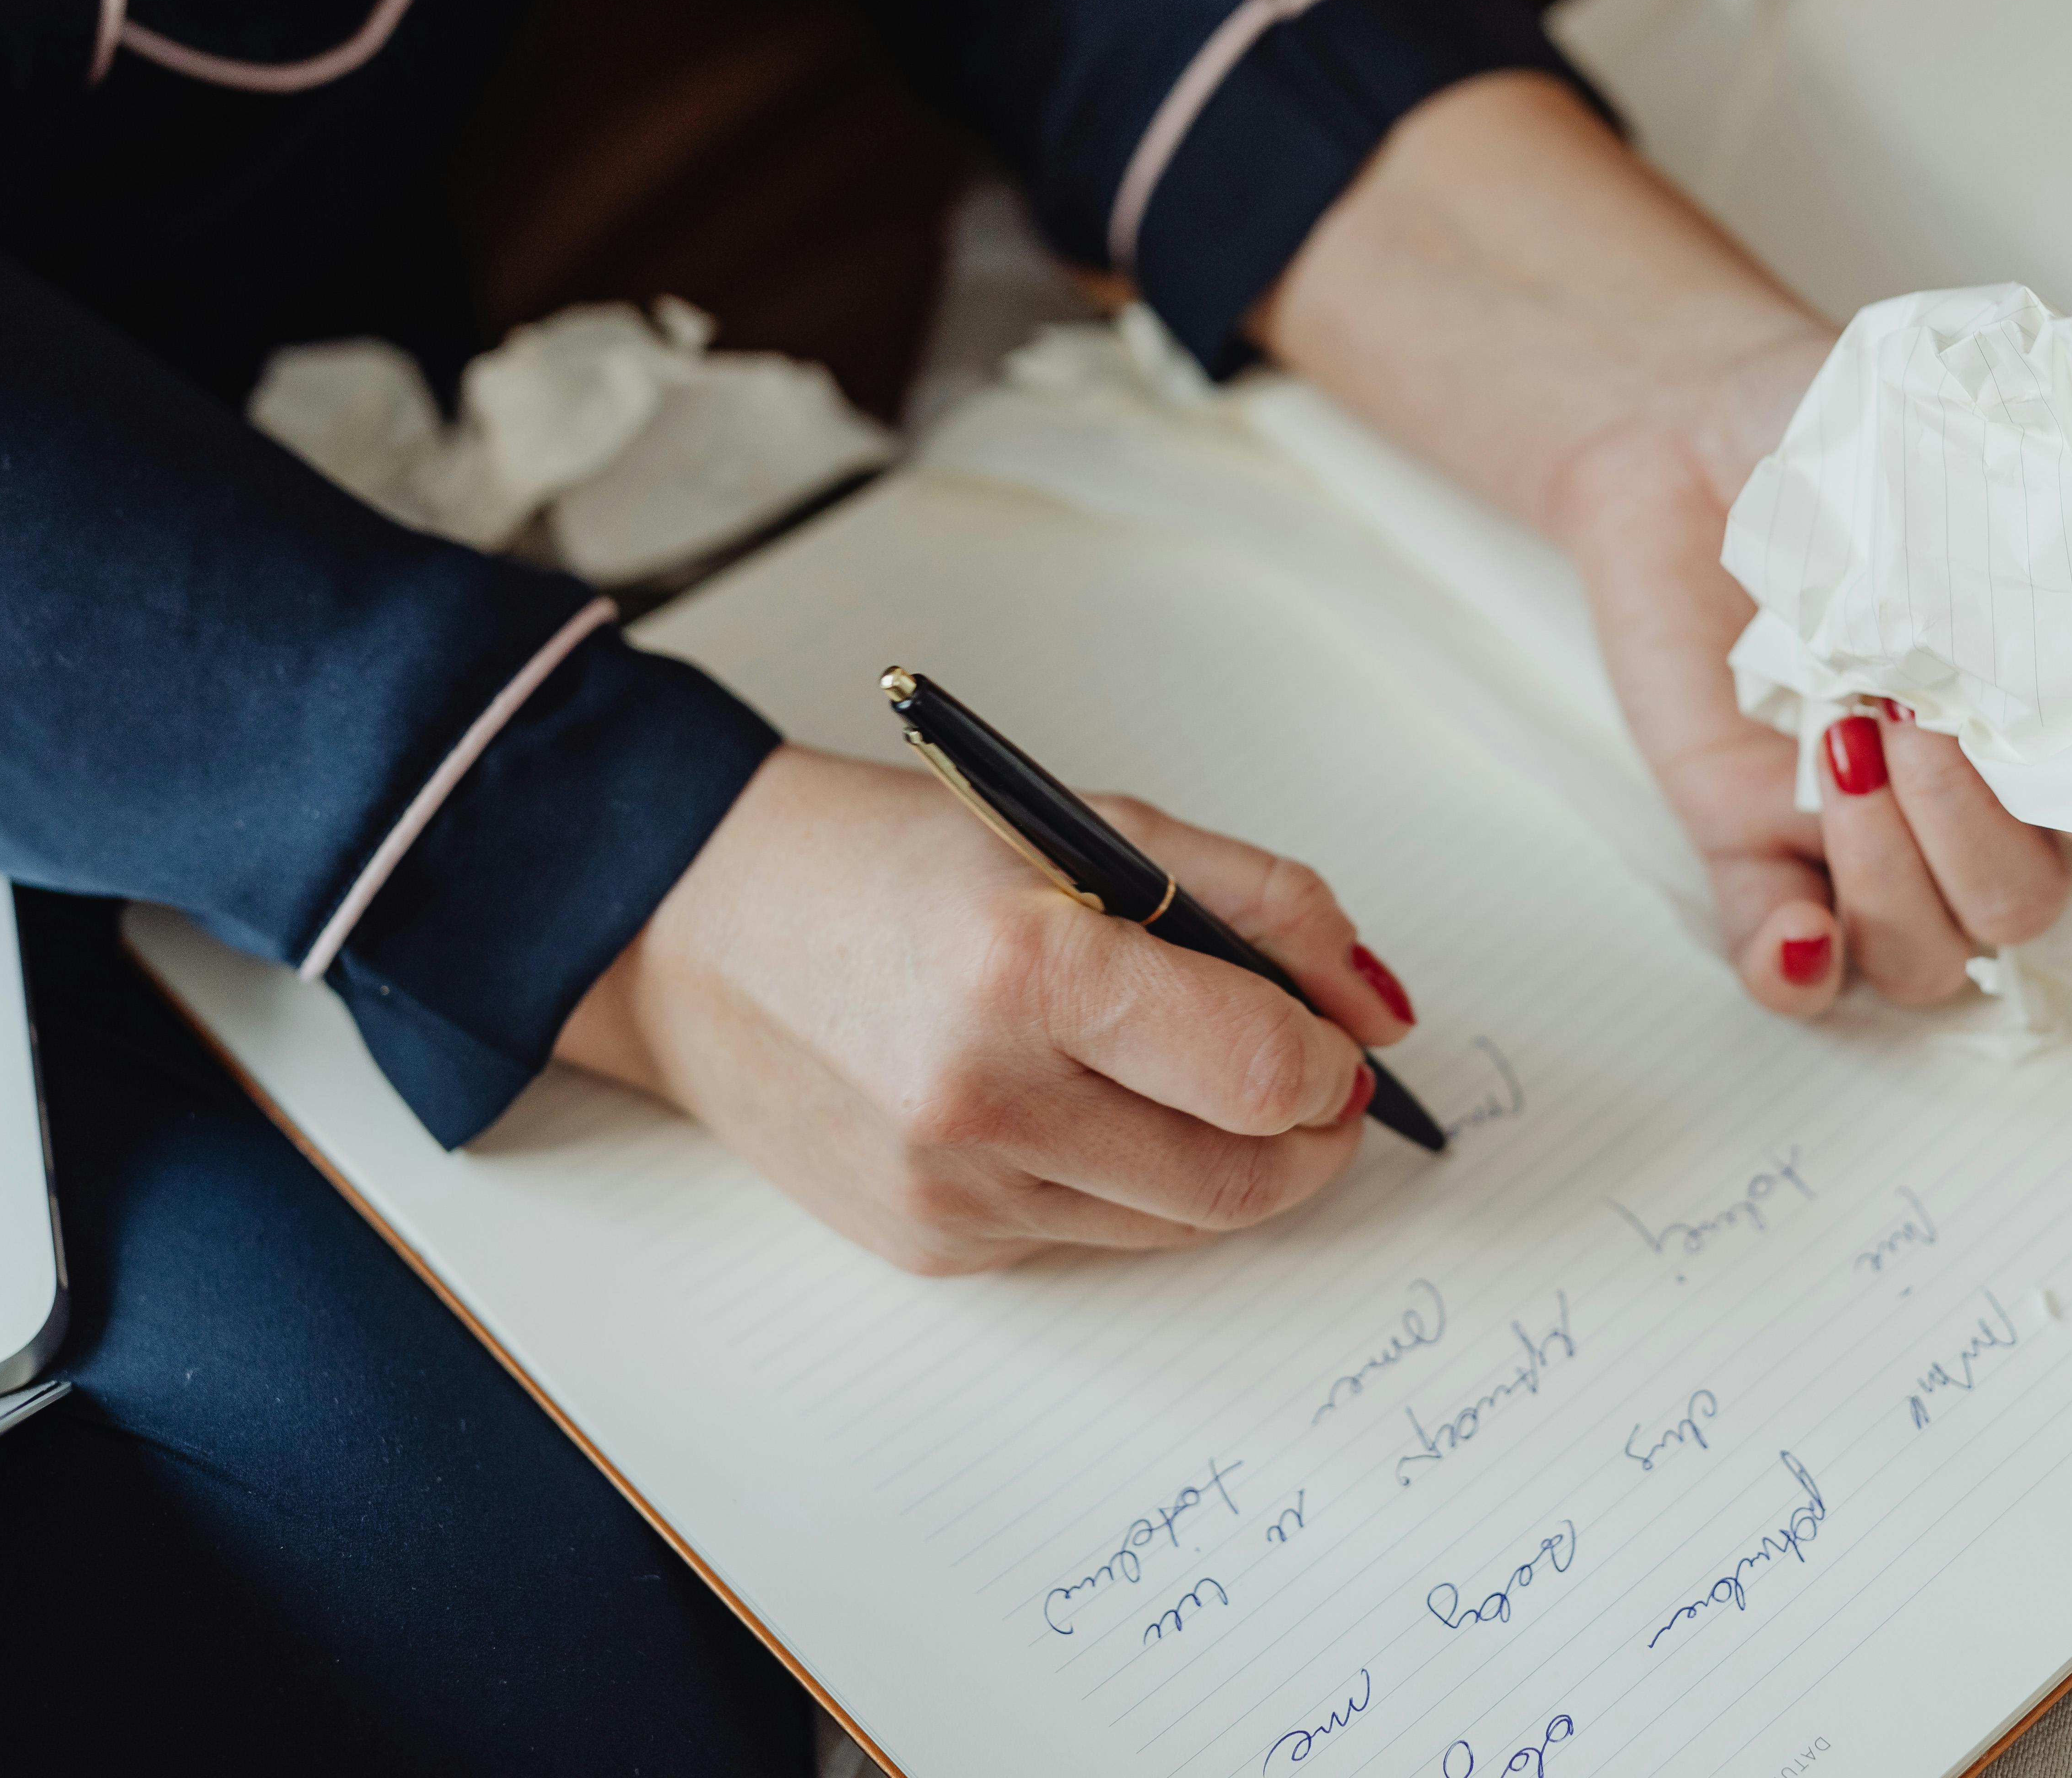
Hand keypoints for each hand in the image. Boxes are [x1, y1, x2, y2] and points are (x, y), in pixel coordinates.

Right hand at [556, 746, 1414, 1273]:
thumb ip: (1262, 905)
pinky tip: (1066, 1103)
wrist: (692, 927)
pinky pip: (1087, 1236)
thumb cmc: (887, 859)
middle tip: (1311, 1085)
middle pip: (1240, 1180)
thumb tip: (1379, 1010)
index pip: (1263, 1075)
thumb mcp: (1090, 825)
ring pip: (1176, 1222)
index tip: (1337, 1041)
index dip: (1332, 1066)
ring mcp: (950, 1190)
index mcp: (1028, 970)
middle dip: (1308, 1139)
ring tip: (1186, 1077)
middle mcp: (983, 1099)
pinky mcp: (930, 1246)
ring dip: (1220, 1163)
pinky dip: (1118, 1180)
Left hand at [1553, 409, 2071, 1014]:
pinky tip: (1799, 926)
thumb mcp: (1990, 458)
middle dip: (1977, 827)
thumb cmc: (1855, 438)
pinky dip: (1797, 971)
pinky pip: (1792, 973)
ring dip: (1894, 877)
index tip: (2066, 709)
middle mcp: (1976, 802)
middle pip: (2024, 907)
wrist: (1692, 426)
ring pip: (1928, 953)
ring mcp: (1864, 835)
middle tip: (1908, 703)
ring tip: (1841, 747)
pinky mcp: (1755, 845)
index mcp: (2059, 723)